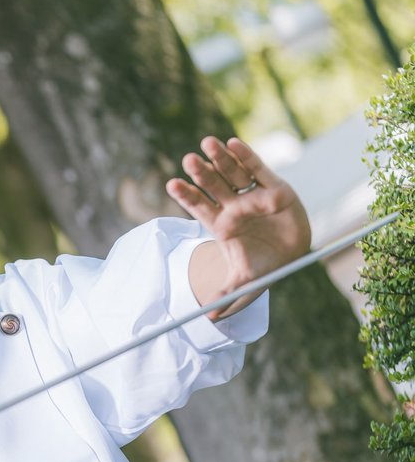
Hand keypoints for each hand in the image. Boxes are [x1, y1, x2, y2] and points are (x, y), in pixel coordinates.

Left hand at [166, 136, 311, 318]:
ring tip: (207, 143)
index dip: (186, 196)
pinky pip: (259, 169)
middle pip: (213, 187)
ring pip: (232, 174)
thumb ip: (228, 298)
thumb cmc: (261, 268)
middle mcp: (234, 208)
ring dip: (220, 158)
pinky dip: (247, 156)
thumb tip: (211, 318)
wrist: (289, 258)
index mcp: (221, 226)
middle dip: (200, 174)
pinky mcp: (275, 188)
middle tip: (187, 160)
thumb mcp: (244, 286)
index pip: (199, 207)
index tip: (171, 184)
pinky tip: (233, 143)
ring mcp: (252, 196)